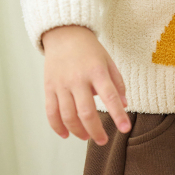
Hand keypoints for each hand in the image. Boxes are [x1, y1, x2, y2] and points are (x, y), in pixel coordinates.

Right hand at [42, 24, 130, 145]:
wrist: (64, 34)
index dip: (118, 115)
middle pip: (86, 112)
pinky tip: (65, 134)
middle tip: (103, 140)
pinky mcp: (49, 87)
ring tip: (87, 137)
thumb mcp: (108, 61)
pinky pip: (51, 112)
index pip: (110, 97)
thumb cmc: (89, 49)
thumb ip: (117, 82)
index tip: (125, 129)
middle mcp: (78, 79)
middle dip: (96, 131)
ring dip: (78, 131)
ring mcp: (61, 84)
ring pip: (68, 115)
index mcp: (96, 71)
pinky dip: (57, 127)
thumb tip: (124, 104)